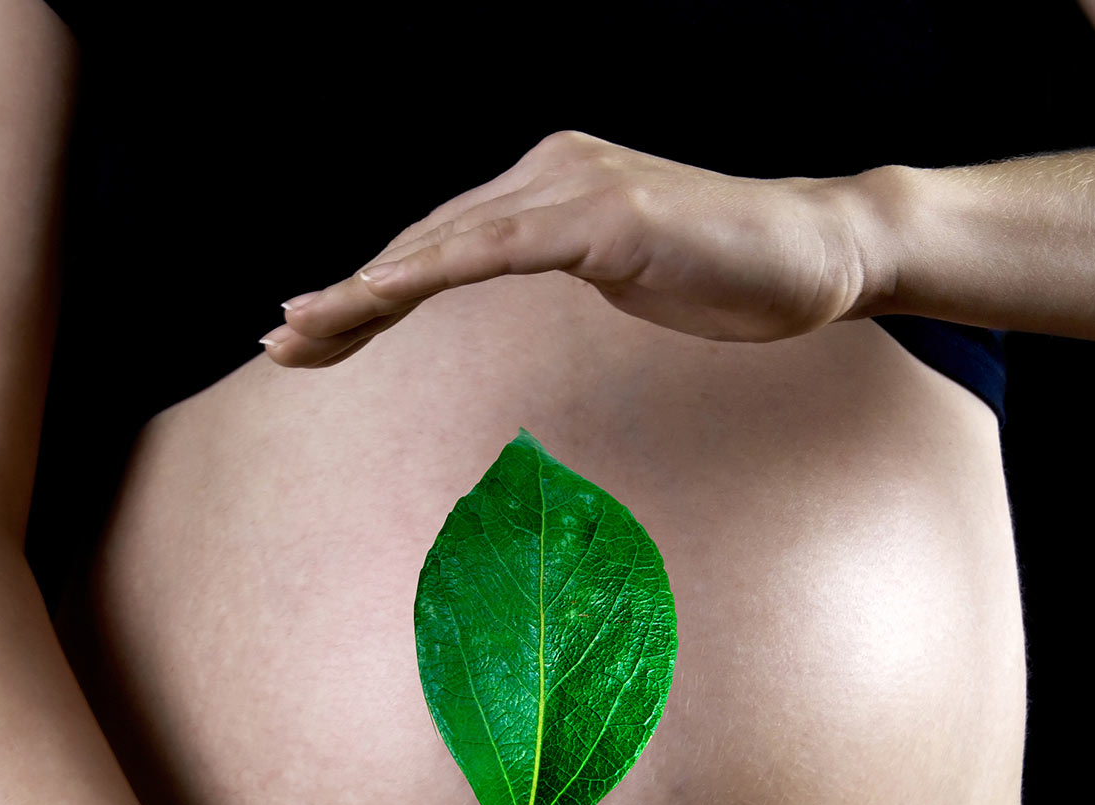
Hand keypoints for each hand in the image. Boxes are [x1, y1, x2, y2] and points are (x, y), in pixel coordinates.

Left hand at [259, 129, 880, 366]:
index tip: (316, 336)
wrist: (817, 253)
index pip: (439, 249)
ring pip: (443, 245)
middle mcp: (546, 174)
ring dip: (362, 292)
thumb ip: (564, 262)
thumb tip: (521, 277)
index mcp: (545, 191)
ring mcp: (573, 190)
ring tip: (298, 331)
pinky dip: (428, 274)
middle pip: (423, 243)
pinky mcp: (604, 218)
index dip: (370, 294)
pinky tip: (373, 300)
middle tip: (277, 340)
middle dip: (344, 299)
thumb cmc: (725, 272)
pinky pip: (496, 250)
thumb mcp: (623, 271)